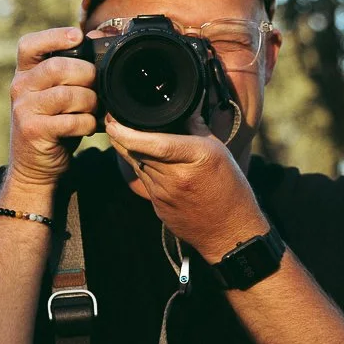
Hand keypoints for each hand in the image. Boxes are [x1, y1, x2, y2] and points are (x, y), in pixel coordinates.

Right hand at [7, 27, 97, 187]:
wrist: (35, 166)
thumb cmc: (53, 125)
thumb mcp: (55, 95)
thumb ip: (68, 71)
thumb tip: (94, 39)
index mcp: (24, 74)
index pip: (30, 45)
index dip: (54, 36)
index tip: (78, 36)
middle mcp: (19, 88)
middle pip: (57, 68)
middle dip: (86, 75)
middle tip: (96, 86)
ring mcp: (24, 110)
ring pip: (67, 95)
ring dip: (89, 102)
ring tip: (94, 110)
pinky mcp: (34, 132)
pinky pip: (70, 121)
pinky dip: (86, 123)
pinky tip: (88, 127)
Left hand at [104, 112, 268, 262]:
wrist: (229, 232)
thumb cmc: (230, 190)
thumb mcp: (220, 152)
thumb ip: (198, 129)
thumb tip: (183, 111)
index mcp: (196, 157)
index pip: (155, 143)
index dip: (128, 133)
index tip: (113, 123)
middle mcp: (177, 176)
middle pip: (138, 152)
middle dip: (121, 136)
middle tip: (113, 119)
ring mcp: (164, 194)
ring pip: (137, 165)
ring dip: (127, 150)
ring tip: (122, 134)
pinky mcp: (159, 206)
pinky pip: (144, 180)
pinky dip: (140, 166)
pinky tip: (142, 157)